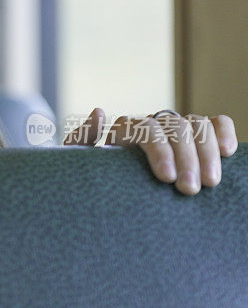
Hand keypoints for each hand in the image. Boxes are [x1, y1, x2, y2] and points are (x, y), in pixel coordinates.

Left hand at [64, 107, 237, 195]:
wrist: (110, 195)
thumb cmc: (97, 182)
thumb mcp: (80, 166)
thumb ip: (81, 142)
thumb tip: (99, 112)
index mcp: (125, 129)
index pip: (146, 129)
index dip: (159, 151)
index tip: (166, 179)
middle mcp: (152, 123)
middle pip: (175, 129)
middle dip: (186, 159)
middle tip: (190, 190)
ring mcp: (176, 128)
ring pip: (197, 126)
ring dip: (207, 153)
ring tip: (211, 184)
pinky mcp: (197, 136)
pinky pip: (214, 123)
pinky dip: (223, 132)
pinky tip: (228, 152)